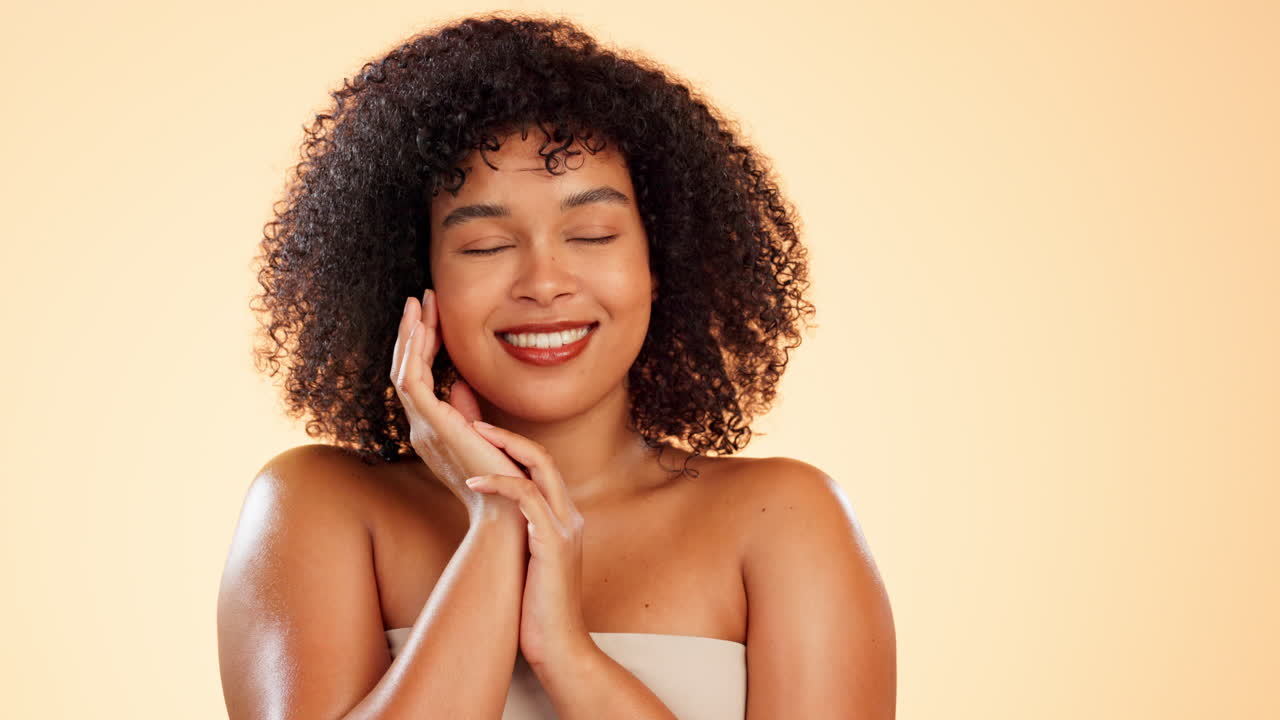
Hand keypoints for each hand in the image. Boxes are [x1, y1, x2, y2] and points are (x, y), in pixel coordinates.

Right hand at [390, 289, 528, 521]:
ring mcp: (423, 426)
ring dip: (410, 334)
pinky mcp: (432, 425)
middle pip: (407, 369)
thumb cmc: (502, 479)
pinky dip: (414, 351)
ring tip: (419, 302)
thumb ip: (467, 408)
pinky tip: (422, 326)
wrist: (505, 510)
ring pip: (404, 371)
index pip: (420, 379)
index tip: (433, 315)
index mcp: (433, 430)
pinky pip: (412, 380)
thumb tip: (459, 382)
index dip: (423, 346)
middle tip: (422, 298)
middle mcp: (421, 427)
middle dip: (414, 332)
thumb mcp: (484, 435)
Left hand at [464, 421, 591, 668]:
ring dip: (503, 447)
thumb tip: (489, 529)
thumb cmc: (536, 614)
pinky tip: (473, 481)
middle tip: (473, 420)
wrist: (560, 651)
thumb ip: (516, 541)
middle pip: (543, 457)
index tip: (480, 435)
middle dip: (507, 435)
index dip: (512, 447)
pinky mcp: (554, 544)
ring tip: (470, 435)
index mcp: (562, 521)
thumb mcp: (526, 567)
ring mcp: (565, 529)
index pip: (542, 468)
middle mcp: (569, 518)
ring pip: (540, 468)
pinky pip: (528, 498)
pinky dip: (500, 483)